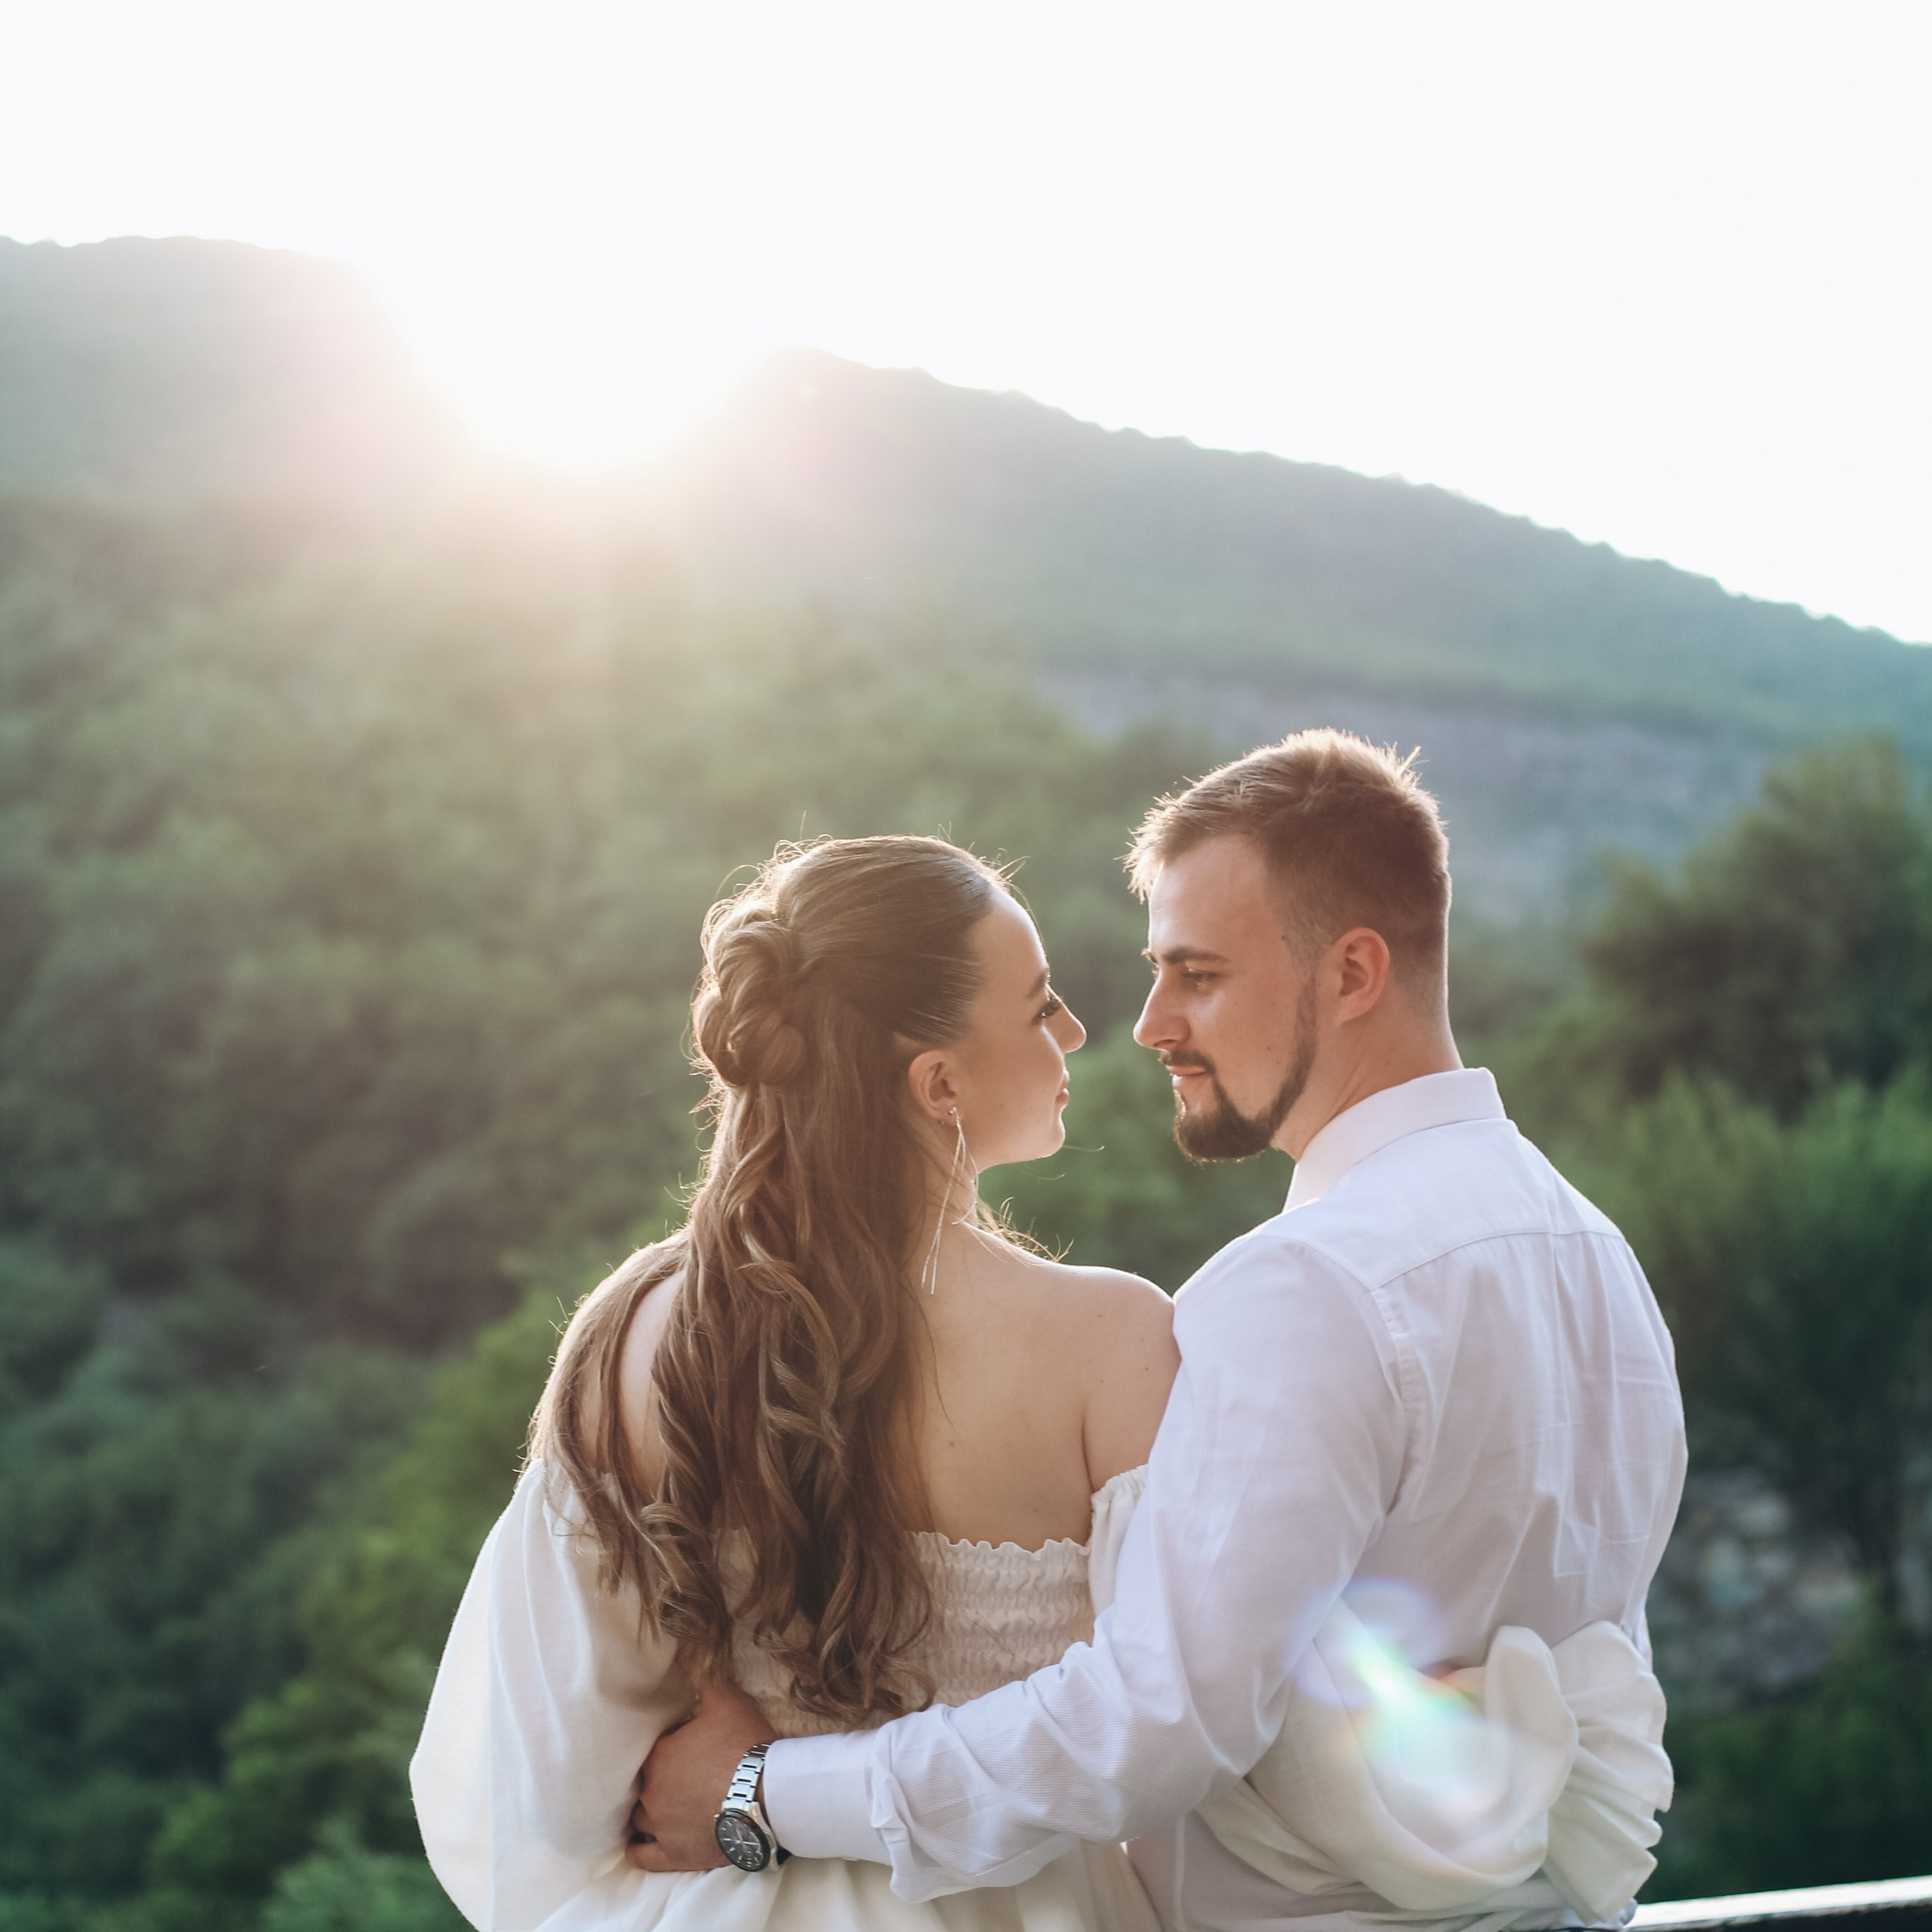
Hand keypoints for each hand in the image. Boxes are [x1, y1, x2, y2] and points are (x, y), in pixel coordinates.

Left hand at [626, 1678, 776, 1872]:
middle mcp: (650, 1793)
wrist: (767, 1797)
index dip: (667, 1748)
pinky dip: (640, 1848)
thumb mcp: (725, 1700)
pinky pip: (642, 1855)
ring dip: (648, 1811)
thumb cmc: (745, 1746)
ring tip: (663, 1805)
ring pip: (639, 1819)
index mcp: (658, 1756)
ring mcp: (660, 1828)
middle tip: (680, 1775)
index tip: (685, 1748)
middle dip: (658, 1779)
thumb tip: (683, 1642)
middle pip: (643, 1784)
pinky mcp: (673, 1856)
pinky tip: (640, 1843)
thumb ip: (701, 1672)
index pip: (651, 1751)